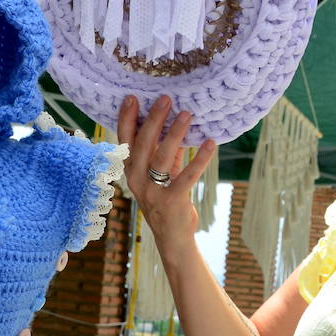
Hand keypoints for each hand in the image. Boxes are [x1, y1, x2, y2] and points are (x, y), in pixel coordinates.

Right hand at [116, 94, 216, 239]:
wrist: (172, 238)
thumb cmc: (166, 201)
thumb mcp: (160, 175)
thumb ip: (165, 153)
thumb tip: (173, 125)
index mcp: (131, 171)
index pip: (124, 140)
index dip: (126, 119)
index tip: (132, 98)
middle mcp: (136, 180)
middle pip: (142, 144)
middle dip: (152, 120)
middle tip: (165, 99)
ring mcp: (152, 192)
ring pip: (162, 157)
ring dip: (174, 133)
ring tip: (186, 114)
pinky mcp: (172, 201)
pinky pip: (186, 176)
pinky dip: (199, 159)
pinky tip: (210, 143)